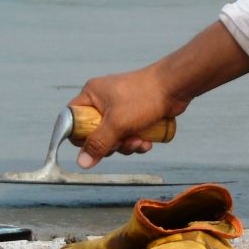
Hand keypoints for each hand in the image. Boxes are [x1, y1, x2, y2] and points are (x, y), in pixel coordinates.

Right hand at [68, 66, 184, 167]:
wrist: (175, 86)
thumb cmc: (144, 96)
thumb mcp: (117, 123)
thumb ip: (99, 143)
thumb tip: (82, 162)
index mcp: (92, 95)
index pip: (73, 118)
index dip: (79, 135)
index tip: (91, 146)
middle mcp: (103, 101)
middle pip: (95, 133)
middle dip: (111, 144)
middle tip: (122, 142)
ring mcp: (120, 108)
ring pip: (114, 138)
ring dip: (127, 145)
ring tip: (139, 141)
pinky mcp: (135, 116)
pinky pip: (128, 135)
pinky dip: (136, 142)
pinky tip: (147, 142)